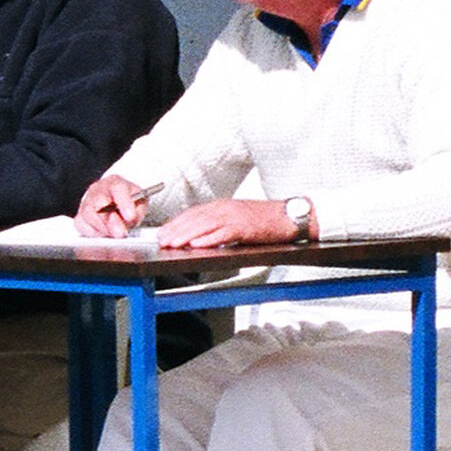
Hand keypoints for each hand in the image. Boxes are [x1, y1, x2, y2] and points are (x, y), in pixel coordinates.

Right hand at [75, 173, 149, 236]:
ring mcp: (86, 202)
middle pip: (99, 201)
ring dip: (104, 228)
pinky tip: (104, 232)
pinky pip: (81, 225)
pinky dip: (93, 232)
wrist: (118, 205)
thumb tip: (128, 219)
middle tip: (120, 232)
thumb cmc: (129, 204)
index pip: (117, 188)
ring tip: (115, 233)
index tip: (130, 216)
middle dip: (110, 220)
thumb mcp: (140, 204)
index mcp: (115, 183)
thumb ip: (137, 211)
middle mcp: (98, 189)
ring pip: (89, 214)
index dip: (124, 202)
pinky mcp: (80, 216)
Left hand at [153, 196, 298, 252]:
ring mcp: (235, 217)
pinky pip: (223, 233)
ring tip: (174, 244)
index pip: (193, 213)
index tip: (163, 233)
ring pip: (205, 225)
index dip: (176, 223)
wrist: (288, 217)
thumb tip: (199, 237)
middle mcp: (225, 208)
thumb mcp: (237, 219)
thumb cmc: (265, 220)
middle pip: (195, 218)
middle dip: (176, 230)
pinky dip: (209, 239)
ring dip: (187, 235)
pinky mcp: (245, 227)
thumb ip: (218, 225)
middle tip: (162, 241)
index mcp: (222, 206)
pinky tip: (197, 245)